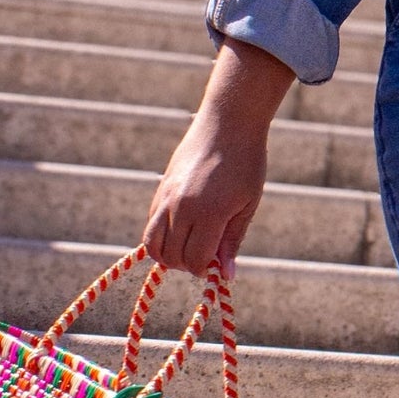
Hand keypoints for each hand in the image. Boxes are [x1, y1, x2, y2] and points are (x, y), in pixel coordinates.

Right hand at [143, 38, 295, 276]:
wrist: (228, 122)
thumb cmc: (247, 164)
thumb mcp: (247, 206)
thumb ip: (232, 241)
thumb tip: (226, 275)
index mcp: (208, 214)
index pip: (195, 260)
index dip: (206, 270)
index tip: (218, 264)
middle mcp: (181, 207)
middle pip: (173, 257)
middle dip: (189, 265)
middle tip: (208, 255)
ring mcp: (167, 197)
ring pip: (153, 245)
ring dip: (169, 256)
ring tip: (190, 247)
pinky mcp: (160, 189)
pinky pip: (151, 225)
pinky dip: (161, 237)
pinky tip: (181, 232)